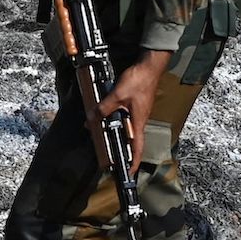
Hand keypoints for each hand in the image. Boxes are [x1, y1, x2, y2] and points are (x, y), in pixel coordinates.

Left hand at [93, 49, 172, 174]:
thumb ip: (104, 108)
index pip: (137, 147)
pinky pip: (124, 118)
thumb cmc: (138, 81)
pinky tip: (105, 117)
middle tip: (111, 159)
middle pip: (131, 140)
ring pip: (125, 128)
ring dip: (115, 134)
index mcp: (138, 122)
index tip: (129, 173)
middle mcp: (139, 120)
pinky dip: (115, 121)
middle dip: (122, 150)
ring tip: (102, 137)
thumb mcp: (117, 96)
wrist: (149, 66)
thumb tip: (92, 118)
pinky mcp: (134, 105)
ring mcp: (137, 113)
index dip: (134, 162)